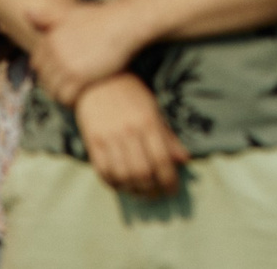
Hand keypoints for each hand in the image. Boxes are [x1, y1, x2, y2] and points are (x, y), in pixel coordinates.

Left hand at [27, 0, 146, 106]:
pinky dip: (71, 100)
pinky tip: (81, 97)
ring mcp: (65, 66)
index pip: (37, 64)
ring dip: (62, 94)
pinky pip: (67, 97)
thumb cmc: (102, 17)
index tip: (62, 72)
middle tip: (70, 86)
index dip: (48, 70)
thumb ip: (48, 17)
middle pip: (45, 78)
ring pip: (54, 90)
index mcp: (49, 39)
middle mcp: (53, 53)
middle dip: (54, 84)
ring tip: (75, 94)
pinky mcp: (80, 78)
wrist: (126, 23)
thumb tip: (26, 13)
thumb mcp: (72, 14)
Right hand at [74, 73, 186, 197]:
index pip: (161, 159)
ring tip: (142, 194)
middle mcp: (129, 132)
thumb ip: (168, 136)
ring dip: (134, 191)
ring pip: (123, 176)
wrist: (96, 81)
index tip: (173, 190)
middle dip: (153, 189)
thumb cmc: (131, 93)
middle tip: (158, 195)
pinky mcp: (92, 144)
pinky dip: (114, 184)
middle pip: (142, 172)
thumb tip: (184, 160)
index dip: (169, 179)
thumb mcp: (154, 109)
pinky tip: (122, 186)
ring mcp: (109, 139)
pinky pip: (103, 172)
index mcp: (148, 123)